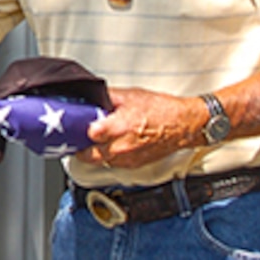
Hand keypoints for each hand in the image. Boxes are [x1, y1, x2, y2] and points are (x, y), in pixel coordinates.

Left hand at [76, 87, 203, 169]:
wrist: (183, 125)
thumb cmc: (159, 109)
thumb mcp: (128, 95)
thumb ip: (105, 97)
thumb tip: (90, 96)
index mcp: (118, 127)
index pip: (88, 134)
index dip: (80, 128)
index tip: (77, 123)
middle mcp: (122, 147)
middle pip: (90, 155)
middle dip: (82, 147)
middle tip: (78, 138)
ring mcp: (128, 159)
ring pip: (101, 161)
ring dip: (95, 153)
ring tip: (94, 140)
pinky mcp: (135, 165)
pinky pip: (114, 164)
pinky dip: (109, 157)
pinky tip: (109, 145)